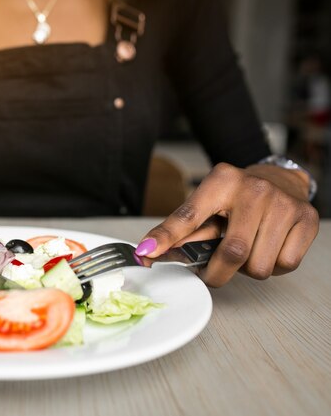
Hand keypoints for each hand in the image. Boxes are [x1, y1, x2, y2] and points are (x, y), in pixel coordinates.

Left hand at [136, 162, 318, 286]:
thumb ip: (183, 230)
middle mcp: (254, 189)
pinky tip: (268, 248)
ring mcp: (283, 203)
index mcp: (221, 181)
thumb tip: (148, 253)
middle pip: (232, 253)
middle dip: (217, 273)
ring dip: (248, 269)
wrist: (280, 179)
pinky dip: (273, 266)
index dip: (166, 238)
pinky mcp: (306, 219)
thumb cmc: (237, 197)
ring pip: (259, 266)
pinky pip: (285, 265)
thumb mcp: (207, 203)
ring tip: (246, 249)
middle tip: (212, 272)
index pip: (188, 215)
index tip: (146, 253)